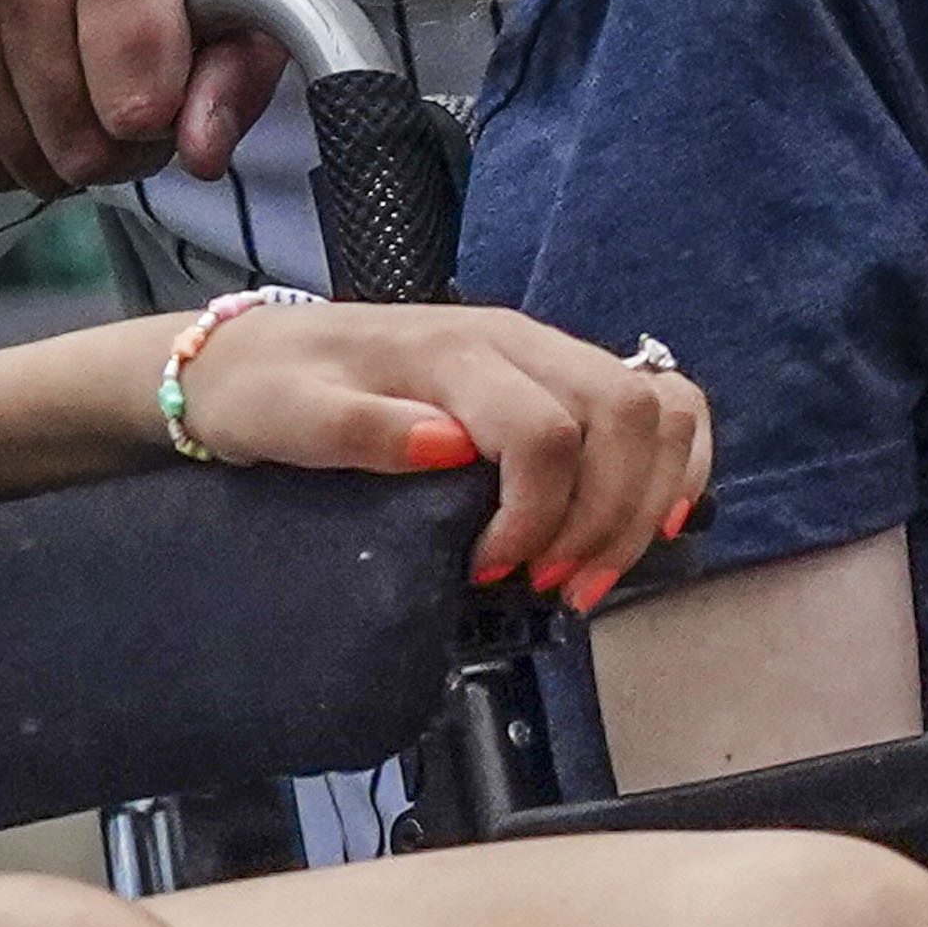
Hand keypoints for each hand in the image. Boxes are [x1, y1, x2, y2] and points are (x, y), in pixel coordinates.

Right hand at [0, 0, 283, 199]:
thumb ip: (242, 67)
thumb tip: (201, 154)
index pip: (139, 106)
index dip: (166, 121)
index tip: (168, 83)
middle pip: (77, 145)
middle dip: (116, 147)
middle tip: (124, 96)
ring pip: (19, 158)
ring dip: (58, 150)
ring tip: (79, 90)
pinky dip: (4, 146)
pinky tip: (27, 97)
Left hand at [171, 301, 715, 605]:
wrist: (252, 354)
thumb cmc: (266, 392)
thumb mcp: (285, 417)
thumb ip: (363, 430)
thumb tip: (451, 447)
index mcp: (455, 352)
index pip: (544, 431)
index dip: (536, 515)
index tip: (492, 571)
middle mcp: (517, 339)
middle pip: (624, 414)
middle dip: (609, 517)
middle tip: (557, 587)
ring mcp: (546, 350)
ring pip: (655, 405)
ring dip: (646, 500)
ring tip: (592, 572)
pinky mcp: (559, 373)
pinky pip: (658, 399)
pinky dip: (675, 463)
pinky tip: (655, 520)